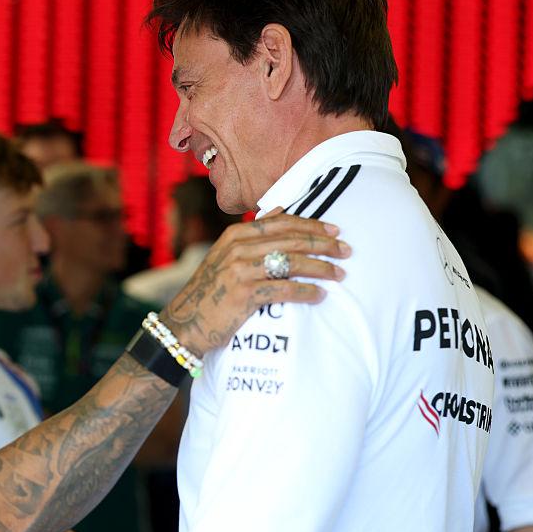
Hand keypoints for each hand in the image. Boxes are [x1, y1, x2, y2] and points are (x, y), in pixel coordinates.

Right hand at [163, 208, 349, 355]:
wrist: (186, 322)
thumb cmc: (212, 290)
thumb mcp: (226, 254)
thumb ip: (252, 233)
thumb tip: (279, 208)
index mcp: (235, 234)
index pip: (281, 222)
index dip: (311, 225)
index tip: (335, 230)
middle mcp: (237, 248)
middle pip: (290, 240)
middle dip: (323, 244)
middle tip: (346, 251)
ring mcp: (239, 271)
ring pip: (291, 262)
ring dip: (320, 268)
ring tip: (339, 274)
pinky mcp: (244, 295)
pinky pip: (283, 289)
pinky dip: (306, 291)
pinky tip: (320, 295)